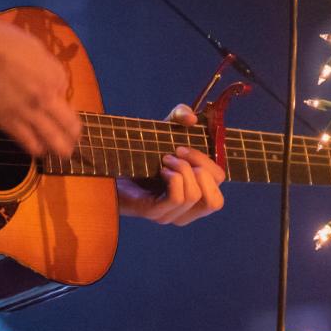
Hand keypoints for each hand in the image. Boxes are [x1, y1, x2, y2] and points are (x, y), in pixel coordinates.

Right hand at [0, 4, 80, 158]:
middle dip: (73, 135)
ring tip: (59, 150)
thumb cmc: (4, 41)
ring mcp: (29, 113)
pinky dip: (38, 149)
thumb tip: (51, 84)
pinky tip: (38, 148)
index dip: (60, 98)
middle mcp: (48, 98)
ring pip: (54, 142)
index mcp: (56, 76)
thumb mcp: (37, 50)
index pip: (67, 95)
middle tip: (72, 139)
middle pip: (71, 127)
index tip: (53, 100)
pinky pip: (30, 144)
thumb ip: (48, 70)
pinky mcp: (9, 124)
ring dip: (60, 148)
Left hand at [118, 104, 225, 225]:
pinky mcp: (155, 213)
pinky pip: (177, 198)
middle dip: (200, 167)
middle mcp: (188, 210)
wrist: (111, 163)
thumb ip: (181, 116)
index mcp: (197, 193)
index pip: (220, 184)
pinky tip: (161, 170)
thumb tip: (191, 119)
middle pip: (215, 199)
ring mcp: (172, 215)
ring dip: (182, 170)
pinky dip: (173, 179)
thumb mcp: (165, 130)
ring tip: (165, 160)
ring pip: (194, 196)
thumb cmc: (142, 151)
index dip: (208, 162)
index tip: (185, 147)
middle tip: (177, 153)